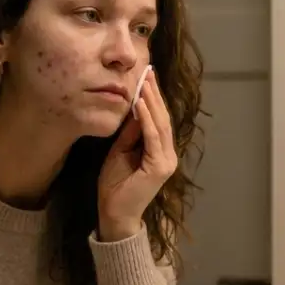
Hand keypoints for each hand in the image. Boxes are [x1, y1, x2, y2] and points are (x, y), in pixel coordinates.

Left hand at [97, 69, 176, 241]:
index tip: (146, 78)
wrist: (115, 213)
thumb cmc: (116, 186)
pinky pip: (153, 138)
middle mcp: (168, 155)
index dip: (153, 98)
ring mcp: (167, 161)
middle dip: (155, 94)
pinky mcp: (160, 167)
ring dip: (152, 102)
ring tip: (145, 82)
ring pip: (160, 125)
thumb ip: (130, 133)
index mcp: (160, 152)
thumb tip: (135, 108)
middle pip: (163, 119)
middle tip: (148, 72)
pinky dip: (147, 119)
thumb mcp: (120, 152)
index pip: (158, 120)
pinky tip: (141, 104)